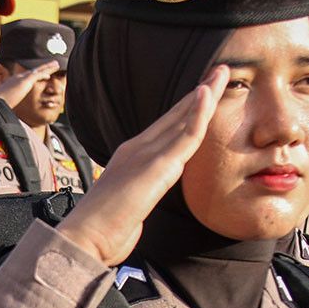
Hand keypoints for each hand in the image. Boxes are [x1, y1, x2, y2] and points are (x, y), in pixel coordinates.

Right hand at [0, 61, 59, 108]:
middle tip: (51, 64)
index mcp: (11, 82)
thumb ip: (9, 103)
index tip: (40, 73)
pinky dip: (44, 73)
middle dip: (43, 68)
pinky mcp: (25, 81)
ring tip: (56, 65)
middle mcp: (16, 78)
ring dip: (47, 67)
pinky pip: (37, 75)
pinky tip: (50, 75)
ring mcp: (21, 78)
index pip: (25, 76)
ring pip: (37, 71)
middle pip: (33, 71)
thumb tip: (7, 108)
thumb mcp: (4, 103)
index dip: (34, 74)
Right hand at [56, 65, 228, 265]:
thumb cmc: (102, 230)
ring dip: (205, 94)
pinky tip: (208, 95)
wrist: (86, 236)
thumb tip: (140, 204)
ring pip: (183, 118)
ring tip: (222, 74)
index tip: (203, 94)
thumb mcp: (126, 207)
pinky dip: (198, 113)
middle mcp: (137, 149)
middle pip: (175, 116)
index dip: (185, 110)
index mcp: (130, 158)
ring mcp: (146, 154)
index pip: (164, 129)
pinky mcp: (157, 165)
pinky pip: (185, 134)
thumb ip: (137, 196)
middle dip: (199, 93)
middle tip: (218, 72)